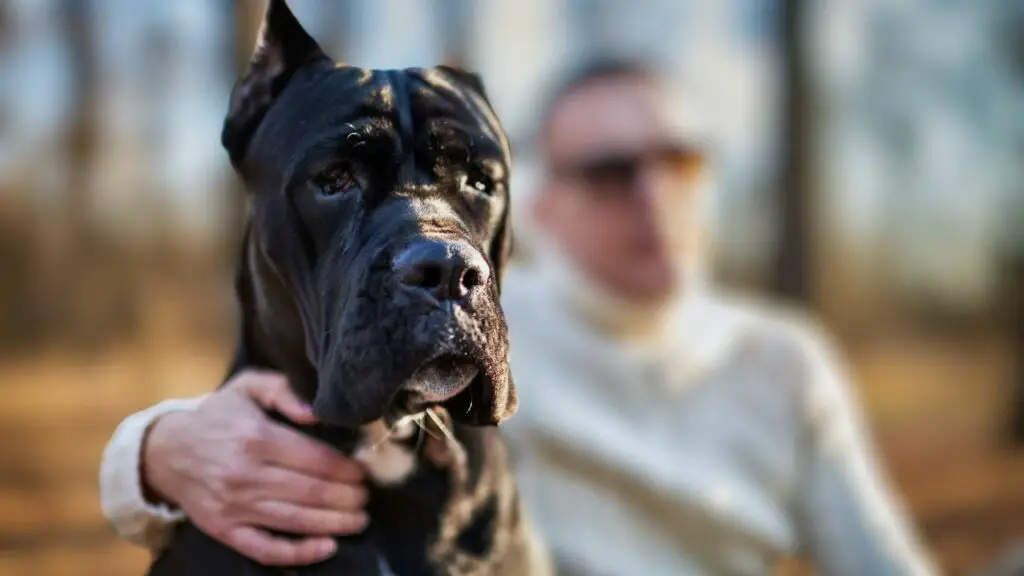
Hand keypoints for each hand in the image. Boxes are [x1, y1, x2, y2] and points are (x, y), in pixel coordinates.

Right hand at [141, 370, 367, 564]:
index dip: (347, 469)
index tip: (364, 471)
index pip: (315, 459)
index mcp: (257, 437)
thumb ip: (284, 390)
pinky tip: (327, 547)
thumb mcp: (248, 387)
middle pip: (311, 492)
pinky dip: (298, 553)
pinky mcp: (225, 530)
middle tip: (366, 496)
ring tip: (360, 519)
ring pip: (296, 520)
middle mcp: (246, 474)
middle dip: (348, 497)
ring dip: (335, 523)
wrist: (167, 451)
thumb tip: (317, 412)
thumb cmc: (218, 416)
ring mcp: (234, 506)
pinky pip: (265, 549)